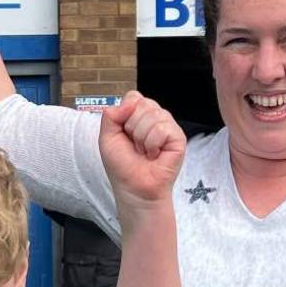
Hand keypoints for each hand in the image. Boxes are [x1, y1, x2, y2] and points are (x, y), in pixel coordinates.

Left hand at [98, 91, 186, 206]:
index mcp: (139, 116)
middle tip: (135, 146)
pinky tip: (155, 154)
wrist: (134, 189)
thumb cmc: (123, 167)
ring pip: (153, 114)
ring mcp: (168, 127)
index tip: (124, 134)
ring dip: (141, 138)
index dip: (125, 114)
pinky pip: (162, 128)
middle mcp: (155, 119)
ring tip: (145, 151)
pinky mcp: (178, 137)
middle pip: (143, 103)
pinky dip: (152, 143)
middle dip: (132, 127)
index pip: (134, 97)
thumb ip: (111, 115)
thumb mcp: (107, 137)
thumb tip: (129, 102)